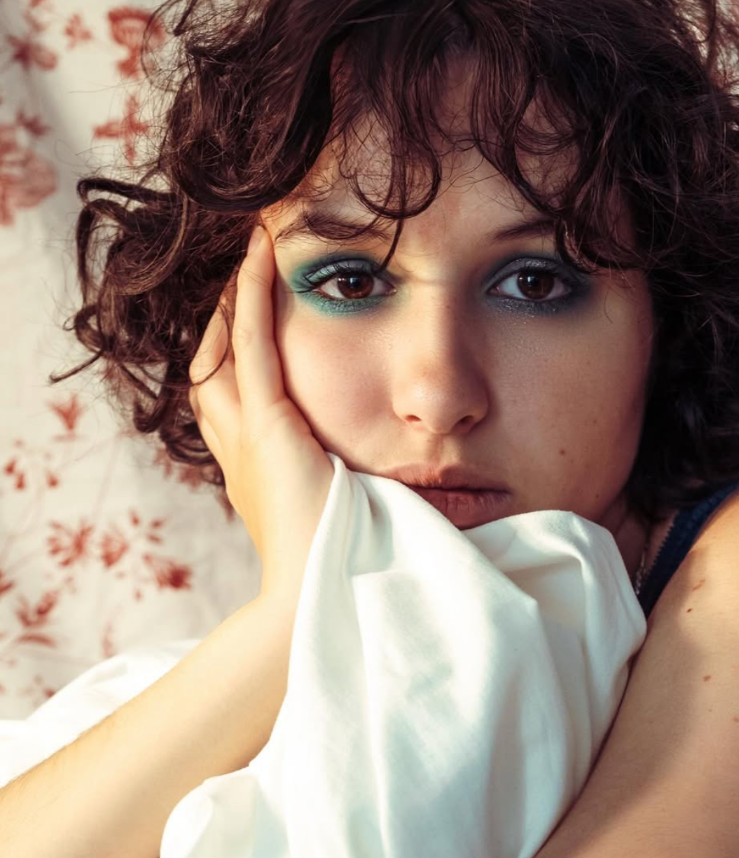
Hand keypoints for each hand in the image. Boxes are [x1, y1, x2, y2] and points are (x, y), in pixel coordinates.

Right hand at [188, 223, 333, 602]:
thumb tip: (404, 477)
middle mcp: (239, 451)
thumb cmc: (341, 567)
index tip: (248, 325)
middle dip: (224, 324)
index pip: (232, 402)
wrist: (316, 601)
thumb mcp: (343, 517)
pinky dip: (254, 299)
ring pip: (225, 351)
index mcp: (255, 473)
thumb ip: (352, 489)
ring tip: (252, 257)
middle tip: (241, 278)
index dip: (234, 359)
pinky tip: (261, 256)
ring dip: (236, 302)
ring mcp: (247, 438)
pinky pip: (254, 348)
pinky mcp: (267, 429)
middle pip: (215, 371)